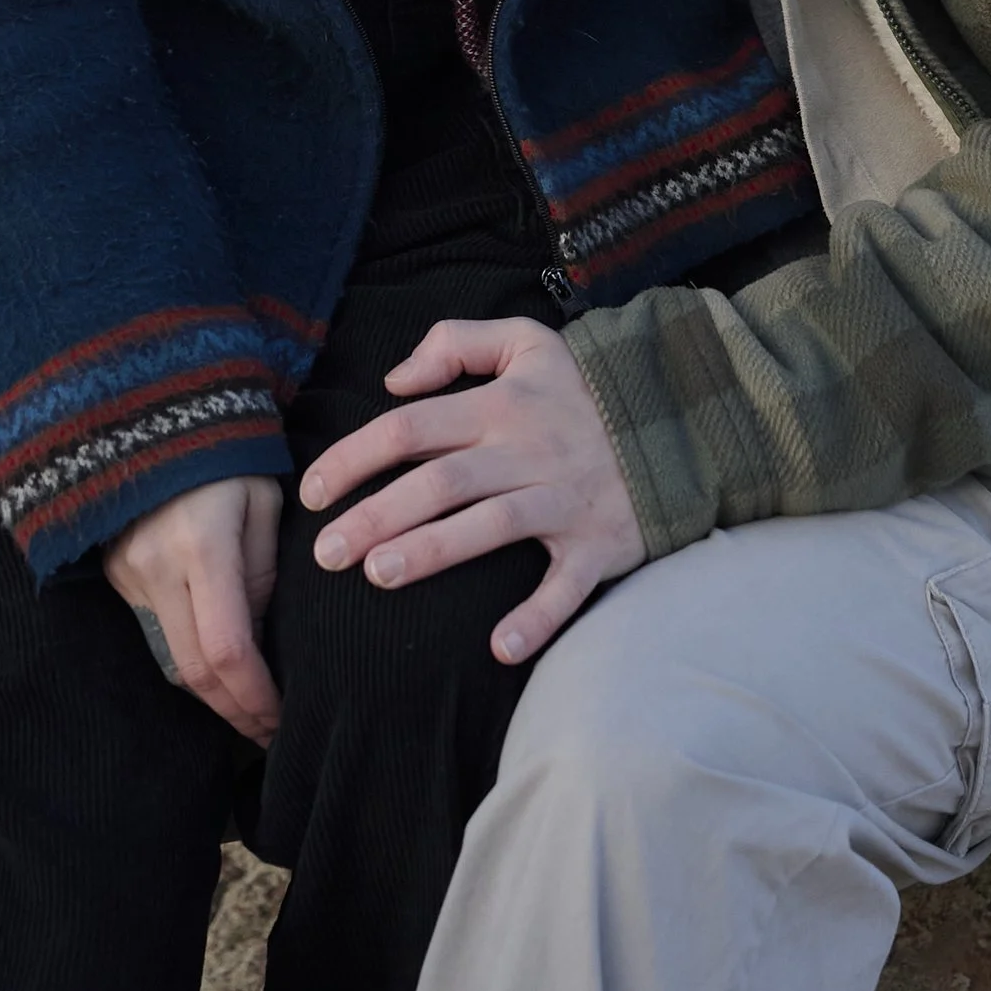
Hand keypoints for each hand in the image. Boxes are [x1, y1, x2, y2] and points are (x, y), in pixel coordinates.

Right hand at [104, 475, 281, 742]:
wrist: (157, 413)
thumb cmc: (230, 452)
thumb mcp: (265, 501)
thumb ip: (265, 572)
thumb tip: (264, 637)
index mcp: (202, 546)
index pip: (227, 650)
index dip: (255, 697)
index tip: (283, 720)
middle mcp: (155, 568)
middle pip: (193, 671)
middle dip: (234, 711)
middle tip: (270, 732)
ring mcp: (128, 573)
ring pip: (171, 659)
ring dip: (212, 691)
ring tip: (251, 706)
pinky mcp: (116, 573)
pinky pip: (157, 632)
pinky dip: (190, 657)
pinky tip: (220, 664)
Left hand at [299, 318, 644, 665]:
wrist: (680, 422)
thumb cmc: (584, 389)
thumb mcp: (526, 341)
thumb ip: (455, 342)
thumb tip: (395, 379)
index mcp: (501, 405)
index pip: (410, 427)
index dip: (353, 457)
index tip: (311, 493)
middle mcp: (527, 451)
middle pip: (440, 481)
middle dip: (376, 514)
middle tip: (326, 552)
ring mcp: (563, 499)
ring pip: (490, 524)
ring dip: (435, 551)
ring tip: (379, 576)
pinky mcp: (598, 544)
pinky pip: (566, 585)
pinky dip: (537, 617)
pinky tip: (499, 649)